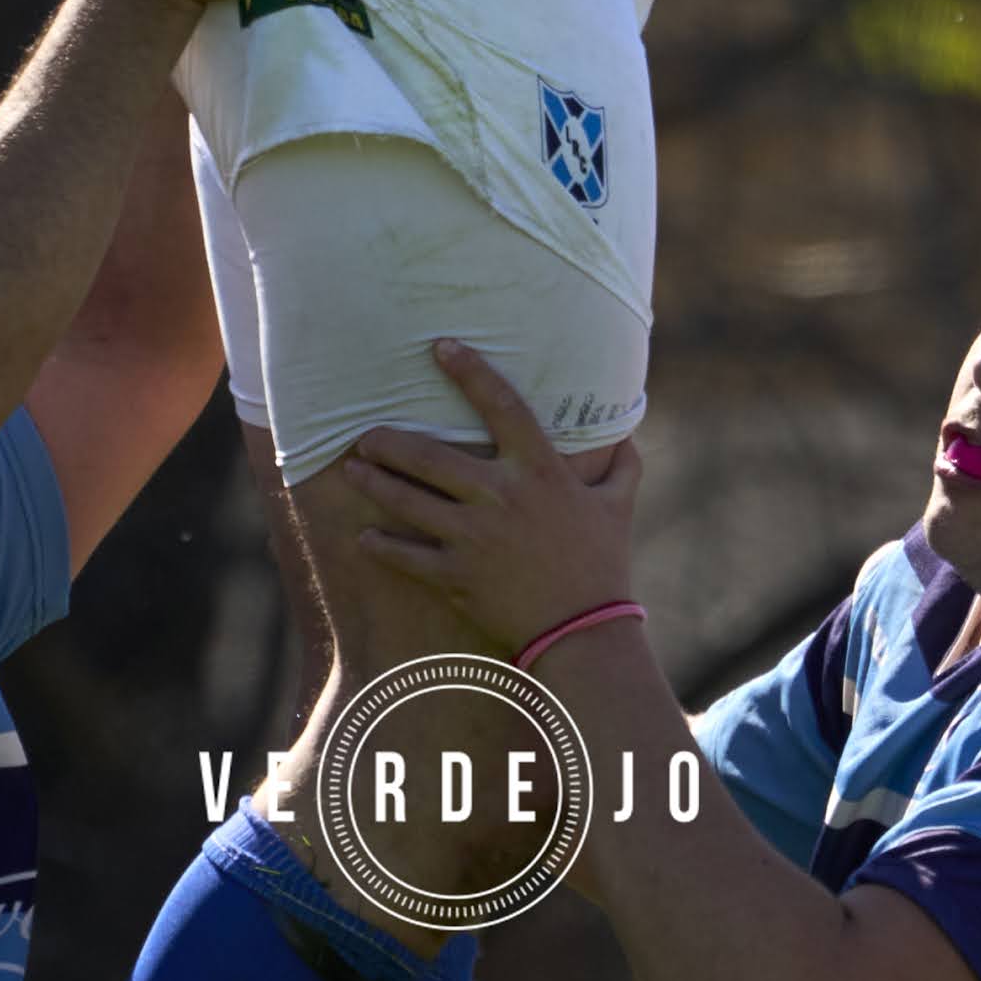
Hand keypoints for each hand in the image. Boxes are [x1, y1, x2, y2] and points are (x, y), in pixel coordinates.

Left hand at [349, 337, 642, 652]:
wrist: (584, 633)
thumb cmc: (603, 566)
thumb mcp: (618, 507)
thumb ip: (621, 467)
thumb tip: (627, 436)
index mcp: (539, 471)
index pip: (502, 405)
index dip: (471, 371)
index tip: (441, 346)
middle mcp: (500, 496)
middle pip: (430, 456)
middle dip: (390, 441)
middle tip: (365, 433)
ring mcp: (473, 537)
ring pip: (408, 501)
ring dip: (376, 482)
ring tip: (353, 470)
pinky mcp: (456, 576)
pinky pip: (407, 556)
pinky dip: (381, 545)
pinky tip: (364, 536)